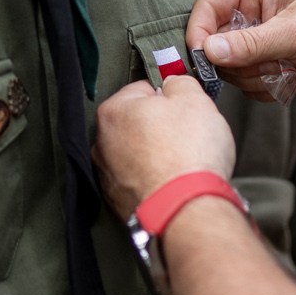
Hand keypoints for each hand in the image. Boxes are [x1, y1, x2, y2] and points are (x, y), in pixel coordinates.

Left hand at [92, 74, 235, 219]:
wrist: (186, 212)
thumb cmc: (188, 157)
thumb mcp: (194, 99)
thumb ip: (180, 82)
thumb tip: (175, 83)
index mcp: (114, 111)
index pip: (144, 89)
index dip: (169, 96)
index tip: (183, 107)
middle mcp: (102, 143)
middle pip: (138, 122)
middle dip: (161, 126)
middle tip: (186, 136)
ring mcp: (108, 175)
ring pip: (137, 152)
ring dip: (156, 154)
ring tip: (181, 162)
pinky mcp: (118, 202)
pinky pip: (139, 179)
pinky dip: (154, 179)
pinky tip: (172, 182)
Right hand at [186, 0, 295, 99]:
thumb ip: (250, 44)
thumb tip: (207, 51)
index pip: (207, 7)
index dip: (199, 33)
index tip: (203, 60)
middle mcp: (251, 11)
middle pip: (213, 42)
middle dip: (237, 61)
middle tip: (269, 63)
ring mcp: (259, 40)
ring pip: (230, 68)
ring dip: (256, 75)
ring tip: (288, 68)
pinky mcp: (269, 64)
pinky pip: (248, 84)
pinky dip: (266, 87)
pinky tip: (292, 77)